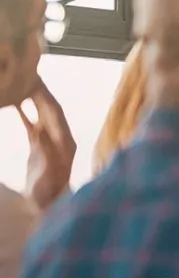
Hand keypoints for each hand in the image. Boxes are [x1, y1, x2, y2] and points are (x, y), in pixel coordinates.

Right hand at [18, 81, 75, 211]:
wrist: (47, 205)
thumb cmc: (48, 194)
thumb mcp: (47, 174)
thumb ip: (45, 154)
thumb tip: (40, 132)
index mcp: (65, 141)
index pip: (56, 112)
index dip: (46, 95)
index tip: (35, 79)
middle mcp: (60, 137)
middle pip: (49, 108)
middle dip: (39, 91)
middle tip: (26, 72)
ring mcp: (50, 140)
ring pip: (40, 113)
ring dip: (32, 97)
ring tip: (20, 81)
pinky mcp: (39, 145)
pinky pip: (31, 122)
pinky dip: (24, 111)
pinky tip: (14, 101)